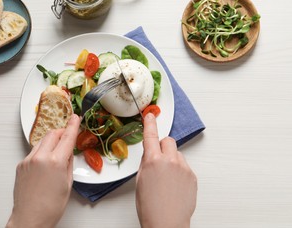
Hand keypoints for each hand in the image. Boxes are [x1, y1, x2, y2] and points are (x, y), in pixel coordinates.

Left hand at [6, 114, 80, 227]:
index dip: (73, 125)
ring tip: (56, 155)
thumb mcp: (67, 183)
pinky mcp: (21, 165)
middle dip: (61, 132)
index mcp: (55, 162)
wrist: (30, 218)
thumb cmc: (51, 207)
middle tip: (67, 136)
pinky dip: (41, 153)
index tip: (76, 117)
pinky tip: (45, 166)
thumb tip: (67, 152)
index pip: (67, 137)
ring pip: (41, 142)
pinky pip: (33, 152)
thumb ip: (67, 163)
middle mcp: (40, 158)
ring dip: (50, 142)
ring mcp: (28, 160)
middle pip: (52, 134)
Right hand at [136, 113, 196, 227]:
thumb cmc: (150, 206)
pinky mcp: (192, 176)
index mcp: (153, 161)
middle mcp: (170, 161)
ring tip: (166, 179)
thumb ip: (146, 162)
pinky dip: (179, 170)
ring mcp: (183, 168)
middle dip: (162, 146)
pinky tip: (173, 185)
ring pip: (177, 154)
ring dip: (171, 160)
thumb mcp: (140, 180)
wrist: (166, 222)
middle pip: (168, 141)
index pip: (151, 135)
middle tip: (157, 159)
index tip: (150, 116)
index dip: (150, 123)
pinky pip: (184, 165)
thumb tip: (150, 154)